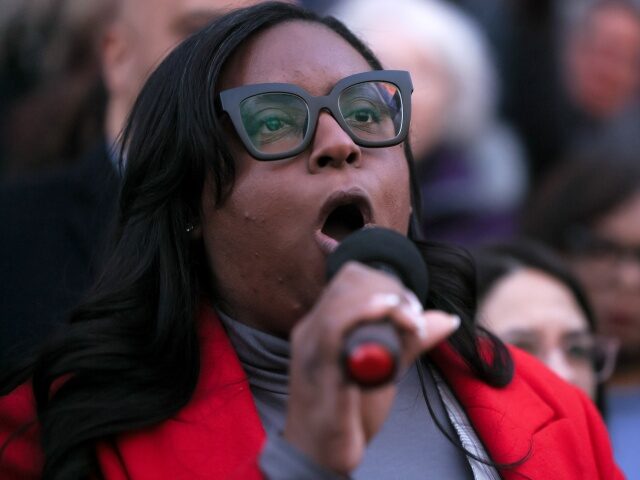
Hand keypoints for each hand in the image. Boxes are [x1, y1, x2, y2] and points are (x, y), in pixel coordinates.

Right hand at [283, 261, 460, 473]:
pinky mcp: (320, 374)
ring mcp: (312, 352)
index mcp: (322, 326)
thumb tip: (447, 319)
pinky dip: (362, 315)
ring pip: (341, 303)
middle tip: (413, 315)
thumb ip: (409, 341)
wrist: (321, 456)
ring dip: (383, 302)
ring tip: (408, 319)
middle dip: (388, 289)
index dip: (383, 281)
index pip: (348, 277)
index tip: (410, 306)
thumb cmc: (349, 411)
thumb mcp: (384, 368)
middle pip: (346, 283)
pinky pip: (333, 332)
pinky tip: (389, 315)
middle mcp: (311, 332)